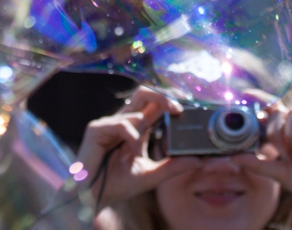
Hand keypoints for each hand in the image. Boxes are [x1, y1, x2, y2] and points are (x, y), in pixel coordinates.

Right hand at [77, 86, 201, 208]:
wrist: (92, 198)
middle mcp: (124, 122)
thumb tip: (199, 161)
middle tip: (177, 108)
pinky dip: (131, 137)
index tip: (185, 109)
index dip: (169, 102)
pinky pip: (122, 123)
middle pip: (144, 94)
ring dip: (141, 131)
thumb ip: (173, 167)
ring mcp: (110, 123)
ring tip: (133, 156)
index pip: (154, 106)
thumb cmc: (117, 185)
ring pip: (134, 107)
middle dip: (162, 96)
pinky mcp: (97, 128)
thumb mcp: (151, 175)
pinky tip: (130, 153)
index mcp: (136, 130)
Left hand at [234, 101, 291, 208]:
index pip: (274, 110)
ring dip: (291, 133)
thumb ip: (258, 164)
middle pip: (282, 111)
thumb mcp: (280, 174)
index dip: (262, 100)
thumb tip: (233, 157)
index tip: (248, 94)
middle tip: (281, 149)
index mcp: (289, 135)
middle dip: (275, 128)